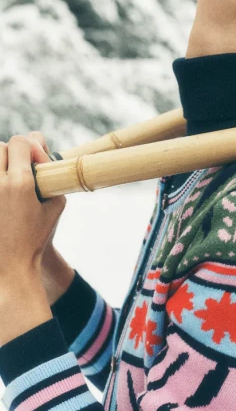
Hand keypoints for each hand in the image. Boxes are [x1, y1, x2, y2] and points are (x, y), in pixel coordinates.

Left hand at [0, 134, 66, 282]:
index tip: (37, 164)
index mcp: (20, 183)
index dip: (31, 147)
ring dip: (0, 165)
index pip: (20, 142)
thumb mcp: (55, 207)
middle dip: (12, 154)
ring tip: (8, 181)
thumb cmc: (35, 238)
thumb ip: (54, 178)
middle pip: (0, 147)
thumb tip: (45, 158)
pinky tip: (2, 194)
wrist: (8, 268)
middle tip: (20, 170)